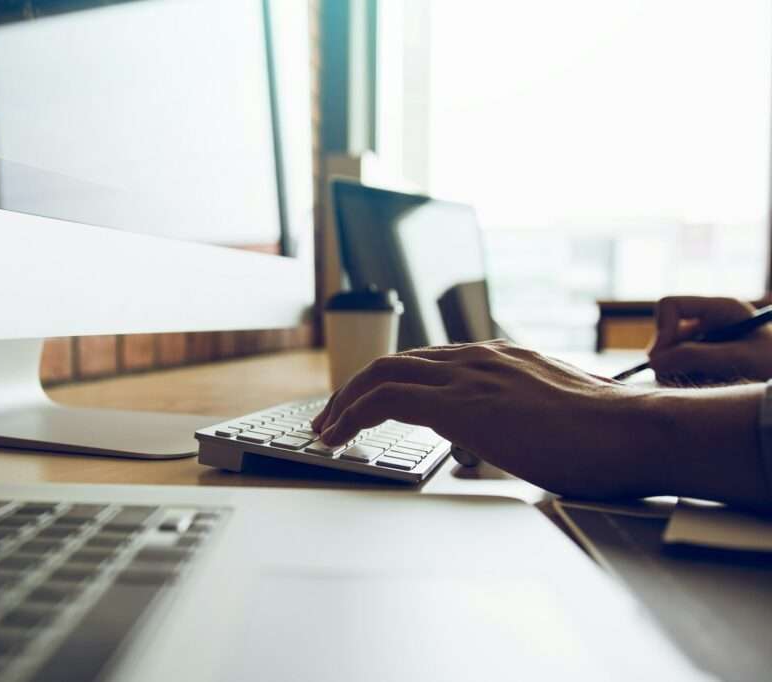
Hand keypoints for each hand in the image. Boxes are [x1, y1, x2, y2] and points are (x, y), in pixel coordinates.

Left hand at [312, 341, 666, 498]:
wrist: (633, 431)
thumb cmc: (605, 435)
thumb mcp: (552, 414)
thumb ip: (523, 414)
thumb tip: (513, 435)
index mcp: (497, 359)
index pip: (425, 363)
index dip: (388, 383)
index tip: (366, 406)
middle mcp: (477, 358)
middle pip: (395, 362)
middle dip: (354, 390)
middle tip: (331, 418)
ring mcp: (468, 376)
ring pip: (383, 374)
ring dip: (345, 402)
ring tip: (325, 430)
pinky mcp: (462, 403)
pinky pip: (389, 399)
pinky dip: (355, 414)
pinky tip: (341, 436)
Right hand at [648, 296, 771, 382]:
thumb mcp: (740, 359)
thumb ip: (696, 357)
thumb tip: (653, 362)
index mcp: (719, 309)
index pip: (670, 305)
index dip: (663, 329)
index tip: (666, 357)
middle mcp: (706, 323)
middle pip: (664, 335)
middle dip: (670, 359)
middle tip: (688, 380)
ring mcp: (702, 343)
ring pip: (665, 358)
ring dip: (679, 375)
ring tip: (711, 386)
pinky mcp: (700, 363)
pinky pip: (675, 372)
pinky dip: (686, 383)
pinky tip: (710, 388)